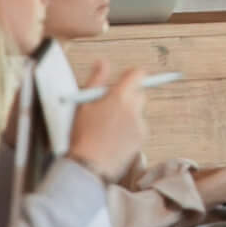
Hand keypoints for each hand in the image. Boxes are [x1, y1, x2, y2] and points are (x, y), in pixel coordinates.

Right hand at [66, 64, 149, 181]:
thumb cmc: (83, 134)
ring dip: (128, 115)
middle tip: (111, 107)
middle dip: (128, 97)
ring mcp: (140, 124)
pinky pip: (138, 128)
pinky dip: (130, 130)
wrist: (89, 164)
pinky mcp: (142, 138)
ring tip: (108, 128)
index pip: (137, 75)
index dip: (133, 75)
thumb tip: (103, 62)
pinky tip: (114, 139)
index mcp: (119, 96)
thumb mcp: (83, 104)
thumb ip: (96, 80)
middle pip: (139, 94)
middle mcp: (133, 108)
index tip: (127, 79)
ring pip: (138, 112)